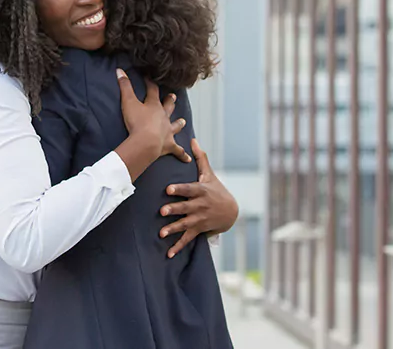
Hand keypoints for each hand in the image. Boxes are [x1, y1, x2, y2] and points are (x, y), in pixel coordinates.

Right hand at [116, 68, 189, 161]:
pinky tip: (187, 159)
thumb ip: (124, 86)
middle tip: (173, 96)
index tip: (149, 77)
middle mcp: (163, 117)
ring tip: (183, 121)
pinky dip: (182, 154)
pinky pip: (177, 150)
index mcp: (154, 106)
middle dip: (170, 101)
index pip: (152, 91)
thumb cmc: (136, 122)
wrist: (146, 142)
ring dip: (179, 123)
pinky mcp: (169, 145)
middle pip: (168, 107)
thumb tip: (119, 70)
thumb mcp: (127, 102)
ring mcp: (168, 131)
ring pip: (175, 126)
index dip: (150, 83)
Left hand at [159, 138, 238, 257]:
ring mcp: (200, 219)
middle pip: (186, 208)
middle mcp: (200, 206)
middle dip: (174, 210)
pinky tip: (168, 253)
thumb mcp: (209, 174)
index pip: (189, 189)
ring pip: (186, 224)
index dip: (179, 189)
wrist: (231, 211)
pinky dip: (178, 247)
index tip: (168, 189)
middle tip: (162, 212)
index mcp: (201, 191)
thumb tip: (192, 139)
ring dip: (174, 229)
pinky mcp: (199, 229)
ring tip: (161, 233)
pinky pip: (188, 239)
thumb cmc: (216, 189)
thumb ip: (200, 158)